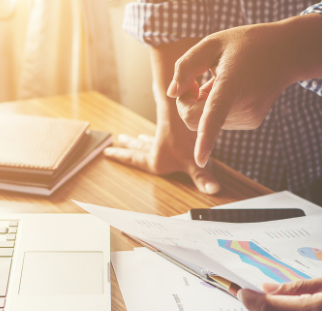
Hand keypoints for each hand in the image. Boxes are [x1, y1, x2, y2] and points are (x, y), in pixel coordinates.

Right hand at [103, 118, 219, 194]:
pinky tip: (164, 130)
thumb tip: (214, 191)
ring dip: (143, 139)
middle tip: (120, 140)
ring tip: (136, 136)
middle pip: (140, 147)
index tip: (107, 151)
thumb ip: (203, 178)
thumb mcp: (195, 163)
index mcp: (156, 160)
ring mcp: (165, 135)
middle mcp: (157, 148)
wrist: (185, 109)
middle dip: (130, 146)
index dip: (122, 157)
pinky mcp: (172, 123)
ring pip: (150, 138)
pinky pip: (162, 130)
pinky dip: (159, 132)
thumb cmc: (186, 138)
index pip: (135, 160)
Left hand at [168, 14, 321, 165]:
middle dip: (186, 104)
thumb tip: (171, 93)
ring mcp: (249, 118)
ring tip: (219, 80)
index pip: (215, 115)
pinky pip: (220, 121)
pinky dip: (215, 108)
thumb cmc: (246, 44)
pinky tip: (231, 89)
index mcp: (232, 84)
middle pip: (197, 120)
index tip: (200, 162)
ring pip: (207, 122)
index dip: (206, 140)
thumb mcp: (212, 43)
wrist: (285, 52)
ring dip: (202, 104)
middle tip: (193, 81)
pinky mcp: (251, 122)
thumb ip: (186, 66)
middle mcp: (243, 106)